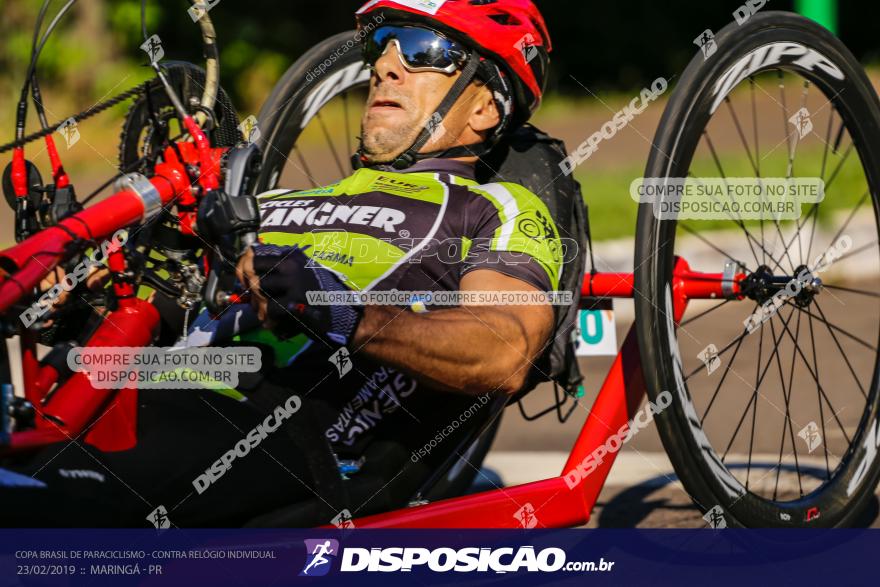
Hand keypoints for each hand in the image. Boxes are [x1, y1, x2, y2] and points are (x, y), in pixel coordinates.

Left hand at [235, 244, 362, 344]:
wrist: (344, 316)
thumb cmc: (320, 298)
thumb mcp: (300, 277)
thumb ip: (276, 274)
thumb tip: (245, 275)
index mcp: (293, 256)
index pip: (254, 253)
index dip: (242, 268)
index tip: (242, 282)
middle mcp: (293, 264)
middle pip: (252, 270)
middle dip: (249, 289)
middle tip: (255, 304)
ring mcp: (295, 281)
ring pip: (258, 289)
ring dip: (259, 305)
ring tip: (266, 316)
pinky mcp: (296, 300)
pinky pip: (269, 308)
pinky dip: (269, 319)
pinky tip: (275, 324)